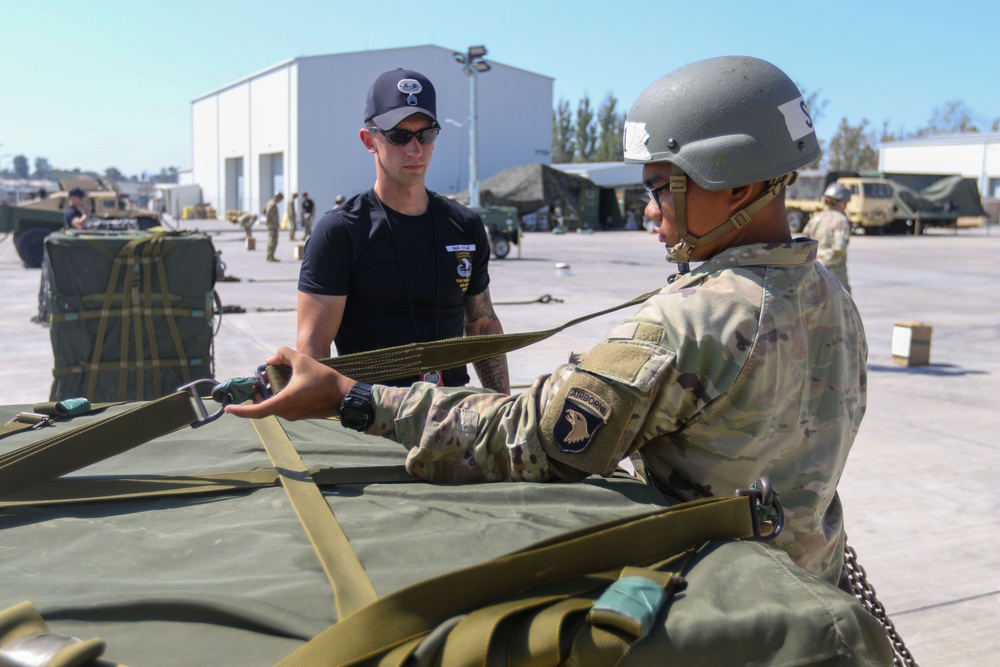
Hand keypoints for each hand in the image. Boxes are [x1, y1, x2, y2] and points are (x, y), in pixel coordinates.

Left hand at [224, 346, 355, 420]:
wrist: (344, 395)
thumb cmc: (324, 379)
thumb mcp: (303, 360)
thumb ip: (284, 354)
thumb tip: (270, 358)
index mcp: (284, 401)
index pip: (257, 411)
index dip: (241, 411)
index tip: (229, 408)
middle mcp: (287, 412)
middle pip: (264, 406)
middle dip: (258, 394)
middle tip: (258, 381)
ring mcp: (294, 415)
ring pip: (274, 406)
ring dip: (270, 395)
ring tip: (272, 379)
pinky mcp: (301, 415)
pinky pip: (284, 407)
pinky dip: (279, 397)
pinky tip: (286, 384)